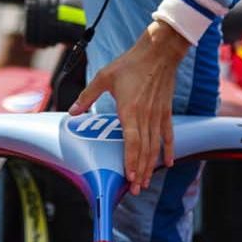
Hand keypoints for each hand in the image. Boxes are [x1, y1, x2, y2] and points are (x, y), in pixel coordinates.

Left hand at [70, 20, 190, 194]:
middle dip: (139, 171)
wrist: (158, 52)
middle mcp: (146, 116)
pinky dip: (169, 150)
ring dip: (150, 166)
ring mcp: (158, 115)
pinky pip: (168, 135)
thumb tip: (73, 111)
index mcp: (130, 110)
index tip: (129, 177)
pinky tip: (167, 163)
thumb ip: (88, 97)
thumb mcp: (104, 77)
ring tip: (146, 182)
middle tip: (136, 189)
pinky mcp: (166, 112)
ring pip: (155, 146)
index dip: (130, 161)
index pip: (132, 142)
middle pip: (144, 150)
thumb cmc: (130, 64)